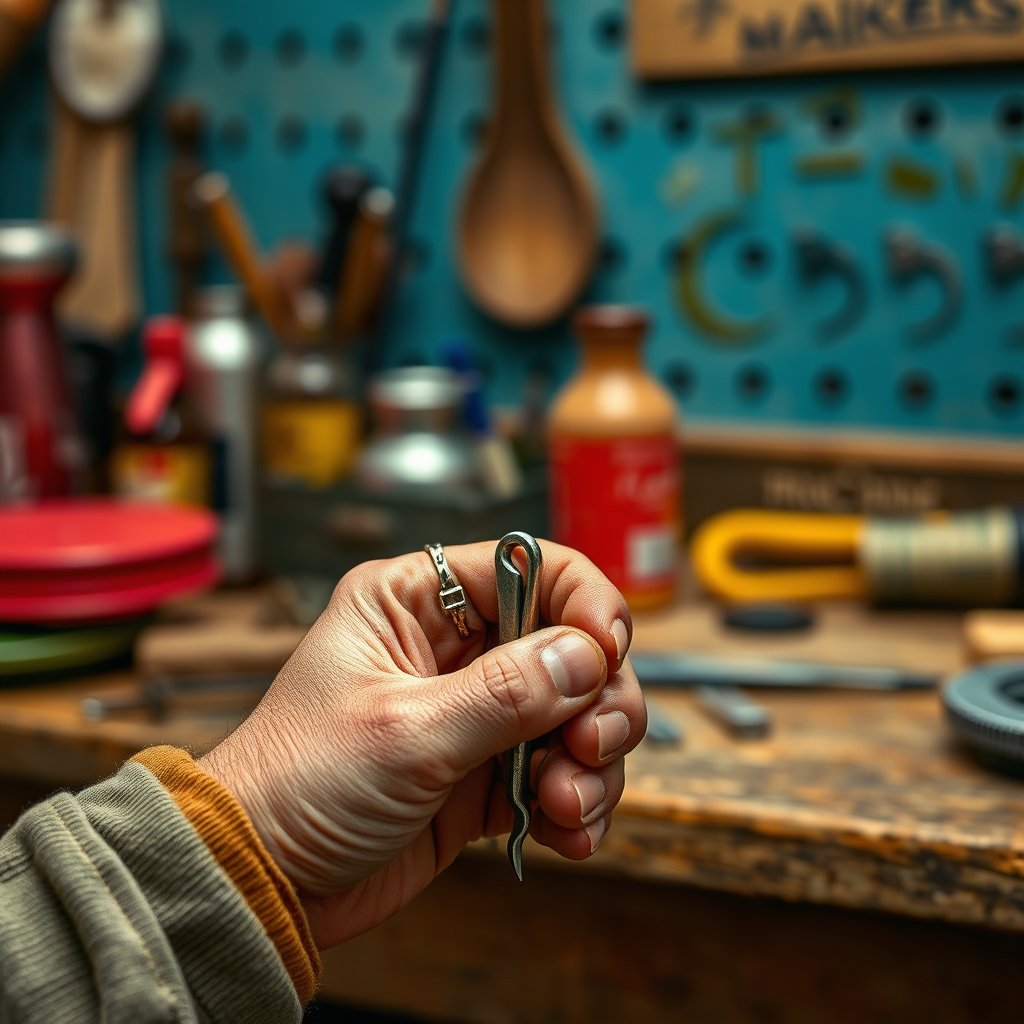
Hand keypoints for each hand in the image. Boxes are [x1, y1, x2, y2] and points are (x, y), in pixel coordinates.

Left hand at [199, 540, 645, 948]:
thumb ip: (506, 692)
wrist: (262, 882)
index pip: (530, 568)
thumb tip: (588, 655)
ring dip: (592, 761)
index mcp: (416, 602)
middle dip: (598, 697)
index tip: (609, 653)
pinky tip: (569, 834)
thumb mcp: (405, 731)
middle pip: (569, 644)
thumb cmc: (299, 784)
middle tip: (590, 746)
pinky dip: (578, 802)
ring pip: (576, 712)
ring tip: (568, 806)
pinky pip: (559, 772)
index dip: (583, 602)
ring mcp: (474, 712)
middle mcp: (453, 647)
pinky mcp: (486, 773)